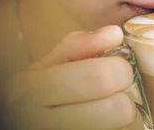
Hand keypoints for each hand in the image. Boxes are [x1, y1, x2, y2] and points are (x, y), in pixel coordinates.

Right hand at [0, 26, 137, 129]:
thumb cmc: (27, 101)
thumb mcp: (41, 69)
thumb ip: (77, 46)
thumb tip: (114, 34)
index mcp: (30, 90)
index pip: (100, 77)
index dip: (121, 69)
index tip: (118, 68)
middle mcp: (38, 123)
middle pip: (118, 108)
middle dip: (125, 96)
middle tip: (116, 92)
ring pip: (123, 128)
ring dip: (124, 118)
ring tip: (106, 110)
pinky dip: (119, 129)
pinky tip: (102, 123)